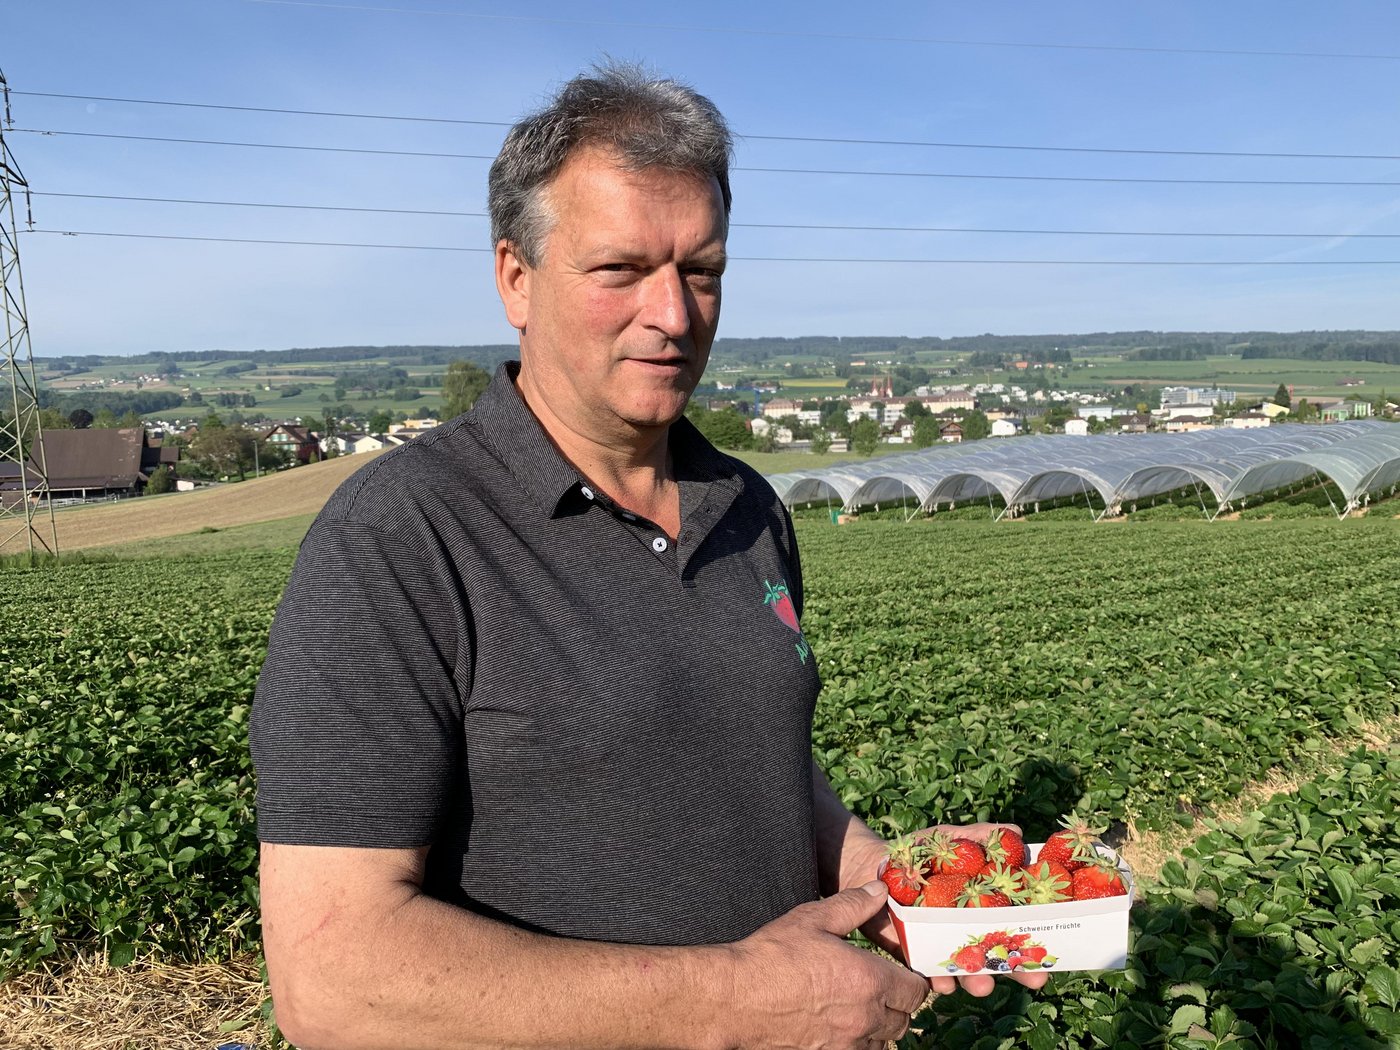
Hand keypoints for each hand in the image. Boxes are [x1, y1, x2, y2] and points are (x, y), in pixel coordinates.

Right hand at [724, 881, 930, 1048]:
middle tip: (880, 986)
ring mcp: (846, 1042)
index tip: (898, 971)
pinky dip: (859, 1041)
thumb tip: (879, 890)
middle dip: (898, 1003)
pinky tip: (841, 1023)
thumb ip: (852, 905)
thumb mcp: (813, 919)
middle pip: (904, 1019)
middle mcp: (865, 1016)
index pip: (916, 990)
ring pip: (884, 1041)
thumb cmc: (772, 956)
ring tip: (861, 1005)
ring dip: (880, 1026)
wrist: (735, 998)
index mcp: (869, 980)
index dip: (911, 979)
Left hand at [852, 822, 1050, 998]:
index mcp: (983, 904)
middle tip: (1033, 980)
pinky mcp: (918, 953)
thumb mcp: (947, 839)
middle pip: (1000, 953)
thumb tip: (1015, 832)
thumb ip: (977, 837)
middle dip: (1017, 969)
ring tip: (982, 985)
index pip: (1016, 924)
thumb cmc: (918, 852)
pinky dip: (939, 978)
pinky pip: (931, 971)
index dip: (1035, 937)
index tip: (1053, 952)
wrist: (873, 866)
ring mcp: (944, 943)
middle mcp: (969, 928)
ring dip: (979, 980)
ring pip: (968, 969)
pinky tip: (943, 981)